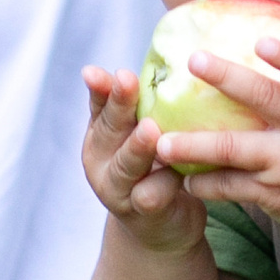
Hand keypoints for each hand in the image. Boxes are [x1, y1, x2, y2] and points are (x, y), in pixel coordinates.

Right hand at [81, 63, 207, 255]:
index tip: (100, 70)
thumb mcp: (145, 134)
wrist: (162, 229)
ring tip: (150, 130)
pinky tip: (180, 175)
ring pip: (126, 165)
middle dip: (118, 104)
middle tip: (127, 80)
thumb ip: (146, 105)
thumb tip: (173, 51)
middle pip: (109, 129)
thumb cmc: (158, 168)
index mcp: (101, 135)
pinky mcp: (141, 214)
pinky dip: (165, 184)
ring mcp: (117, 190)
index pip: (99, 105)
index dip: (100, 88)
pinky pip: (153, 195)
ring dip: (137, 148)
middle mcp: (101, 161)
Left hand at [151, 21, 279, 248]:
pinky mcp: (273, 195)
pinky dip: (204, 184)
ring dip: (195, 146)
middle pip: (267, 102)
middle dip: (228, 79)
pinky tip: (177, 175)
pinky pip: (231, 188)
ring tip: (160, 140)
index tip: (260, 41)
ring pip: (235, 152)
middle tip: (194, 60)